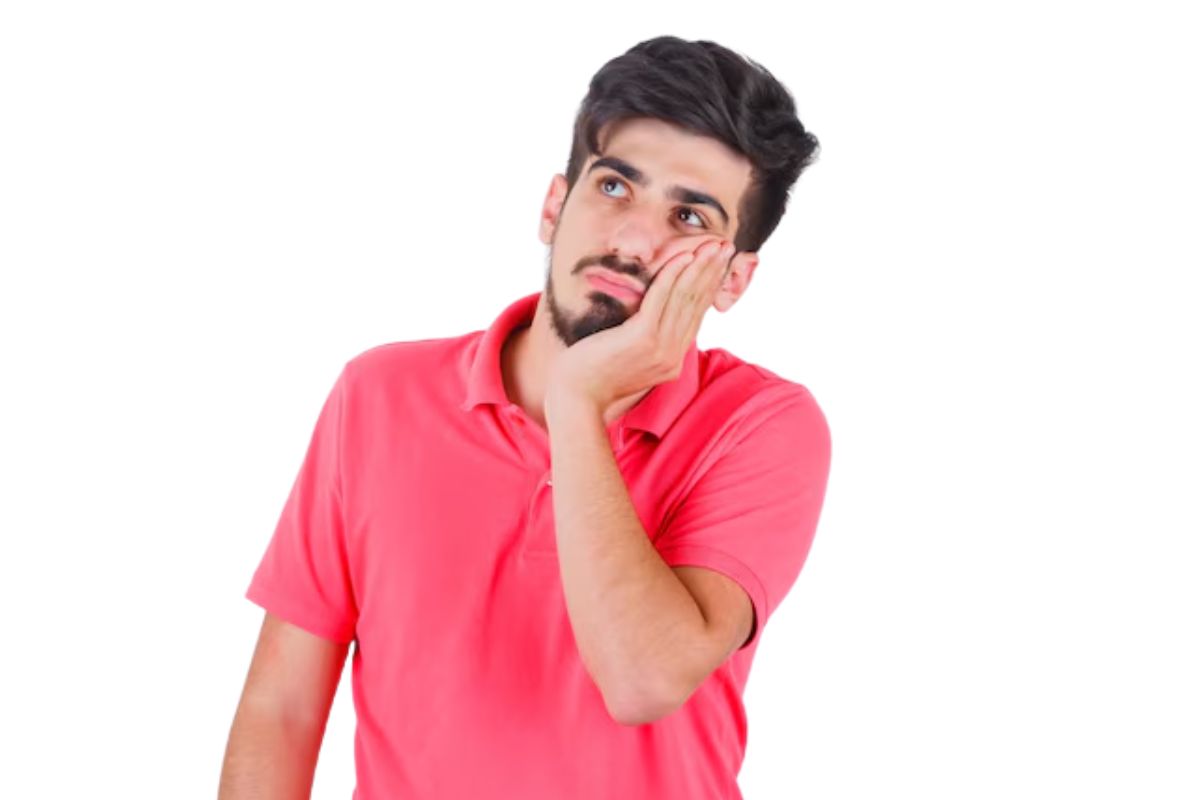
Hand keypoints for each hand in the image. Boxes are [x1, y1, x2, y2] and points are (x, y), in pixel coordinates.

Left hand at [545, 235, 735, 420]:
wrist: (574, 399)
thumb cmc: (592, 376)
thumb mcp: (628, 358)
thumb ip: (645, 340)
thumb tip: (648, 319)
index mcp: (672, 358)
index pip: (696, 314)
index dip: (709, 285)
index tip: (718, 262)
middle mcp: (672, 354)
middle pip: (696, 304)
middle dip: (712, 271)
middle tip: (726, 245)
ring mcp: (660, 348)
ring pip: (685, 298)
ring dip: (700, 266)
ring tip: (713, 244)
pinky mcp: (642, 339)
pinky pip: (662, 299)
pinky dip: (674, 275)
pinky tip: (684, 255)